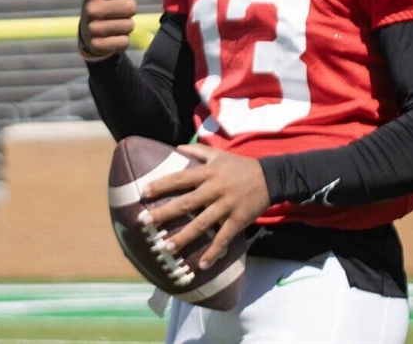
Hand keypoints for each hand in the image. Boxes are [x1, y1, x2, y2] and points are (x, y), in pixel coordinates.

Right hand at [78, 0, 136, 59]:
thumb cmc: (100, 1)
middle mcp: (90, 8)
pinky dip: (122, 41)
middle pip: (131, 8)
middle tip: (115, 12)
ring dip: (125, 26)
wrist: (88, 34)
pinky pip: (124, 42)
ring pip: (129, 26)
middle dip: (128, 11)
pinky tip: (110, 37)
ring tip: (112, 24)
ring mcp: (93, 28)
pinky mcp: (98, 46)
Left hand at [140, 143, 269, 269]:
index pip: (180, 178)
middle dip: (164, 213)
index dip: (162, 185)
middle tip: (144, 222)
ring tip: (166, 247)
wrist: (270, 177)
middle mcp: (215, 189)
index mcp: (208, 173)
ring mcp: (226, 206)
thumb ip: (197, 151)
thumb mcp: (218, 155)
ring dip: (184, 236)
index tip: (143, 192)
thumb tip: (175, 147)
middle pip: (186, 202)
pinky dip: (213, 252)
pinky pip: (224, 238)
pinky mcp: (238, 220)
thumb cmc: (239, 166)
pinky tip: (201, 264)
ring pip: (202, 224)